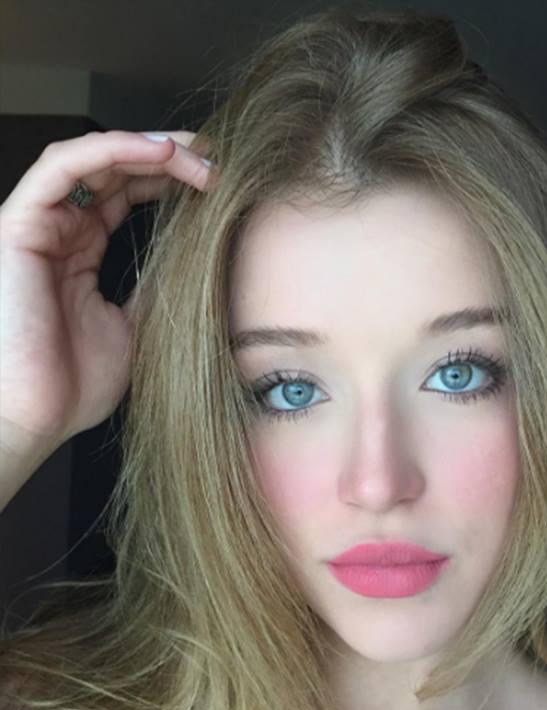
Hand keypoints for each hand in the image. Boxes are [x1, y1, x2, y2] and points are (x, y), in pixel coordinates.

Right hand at [0, 129, 214, 453]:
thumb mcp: (135, 327)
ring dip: (149, 148)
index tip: (219, 181)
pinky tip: (160, 152)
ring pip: (92, 159)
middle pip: (114, 170)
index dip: (170, 180)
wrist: (35, 417)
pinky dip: (112, 149)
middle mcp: (58, 232)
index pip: (126, 195)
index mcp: (80, 253)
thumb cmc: (74, 384)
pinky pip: (62, 166)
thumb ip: (153, 286)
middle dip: (169, 158)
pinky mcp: (18, 226)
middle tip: (217, 159)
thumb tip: (195, 258)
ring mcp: (37, 225)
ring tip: (198, 154)